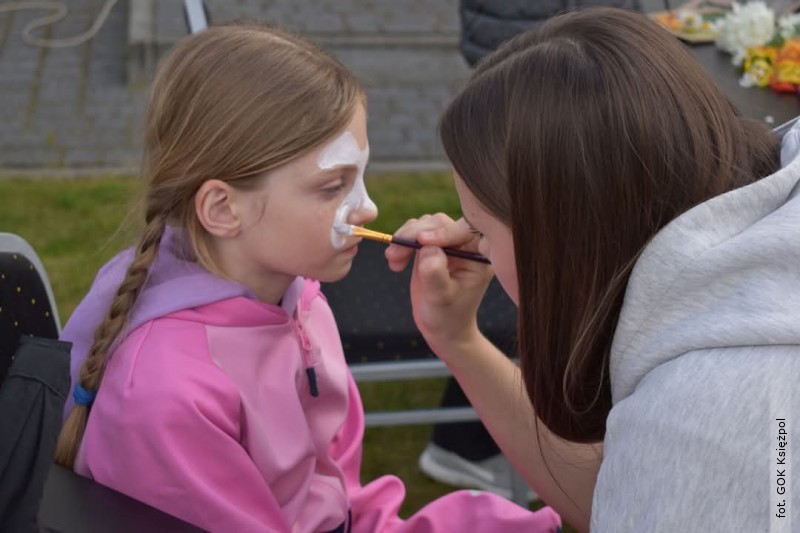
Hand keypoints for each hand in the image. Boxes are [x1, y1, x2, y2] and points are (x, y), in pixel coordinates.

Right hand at [385, 214, 493, 357]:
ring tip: (393, 260)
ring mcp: (448, 243)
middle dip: (415, 235)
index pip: (462, 230)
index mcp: (478, 254)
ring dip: (405, 238)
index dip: (441, 232)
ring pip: (424, 225)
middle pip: (439, 223)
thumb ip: (435, 273)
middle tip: (395, 254)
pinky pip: (415, 233)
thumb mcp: (440, 298)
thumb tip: (427, 248)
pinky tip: (395, 261)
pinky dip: (402, 243)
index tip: (421, 242)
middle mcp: (465, 244)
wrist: (441, 328)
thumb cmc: (447, 317)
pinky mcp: (432, 246)